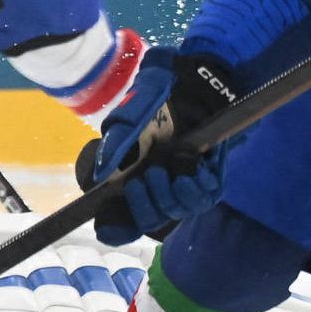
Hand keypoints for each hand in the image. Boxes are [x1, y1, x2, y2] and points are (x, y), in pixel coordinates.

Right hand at [74, 48, 238, 245]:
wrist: (194, 82)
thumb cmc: (157, 99)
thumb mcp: (130, 118)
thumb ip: (115, 144)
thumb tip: (100, 176)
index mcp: (133, 176)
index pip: (122, 218)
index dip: (116, 229)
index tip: (109, 229)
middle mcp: (158, 185)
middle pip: (151, 220)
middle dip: (146, 207)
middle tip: (145, 179)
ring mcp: (184, 182)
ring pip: (179, 212)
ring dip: (172, 199)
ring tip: (168, 174)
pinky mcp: (210, 177)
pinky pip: (207, 198)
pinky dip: (199, 188)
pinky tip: (196, 171)